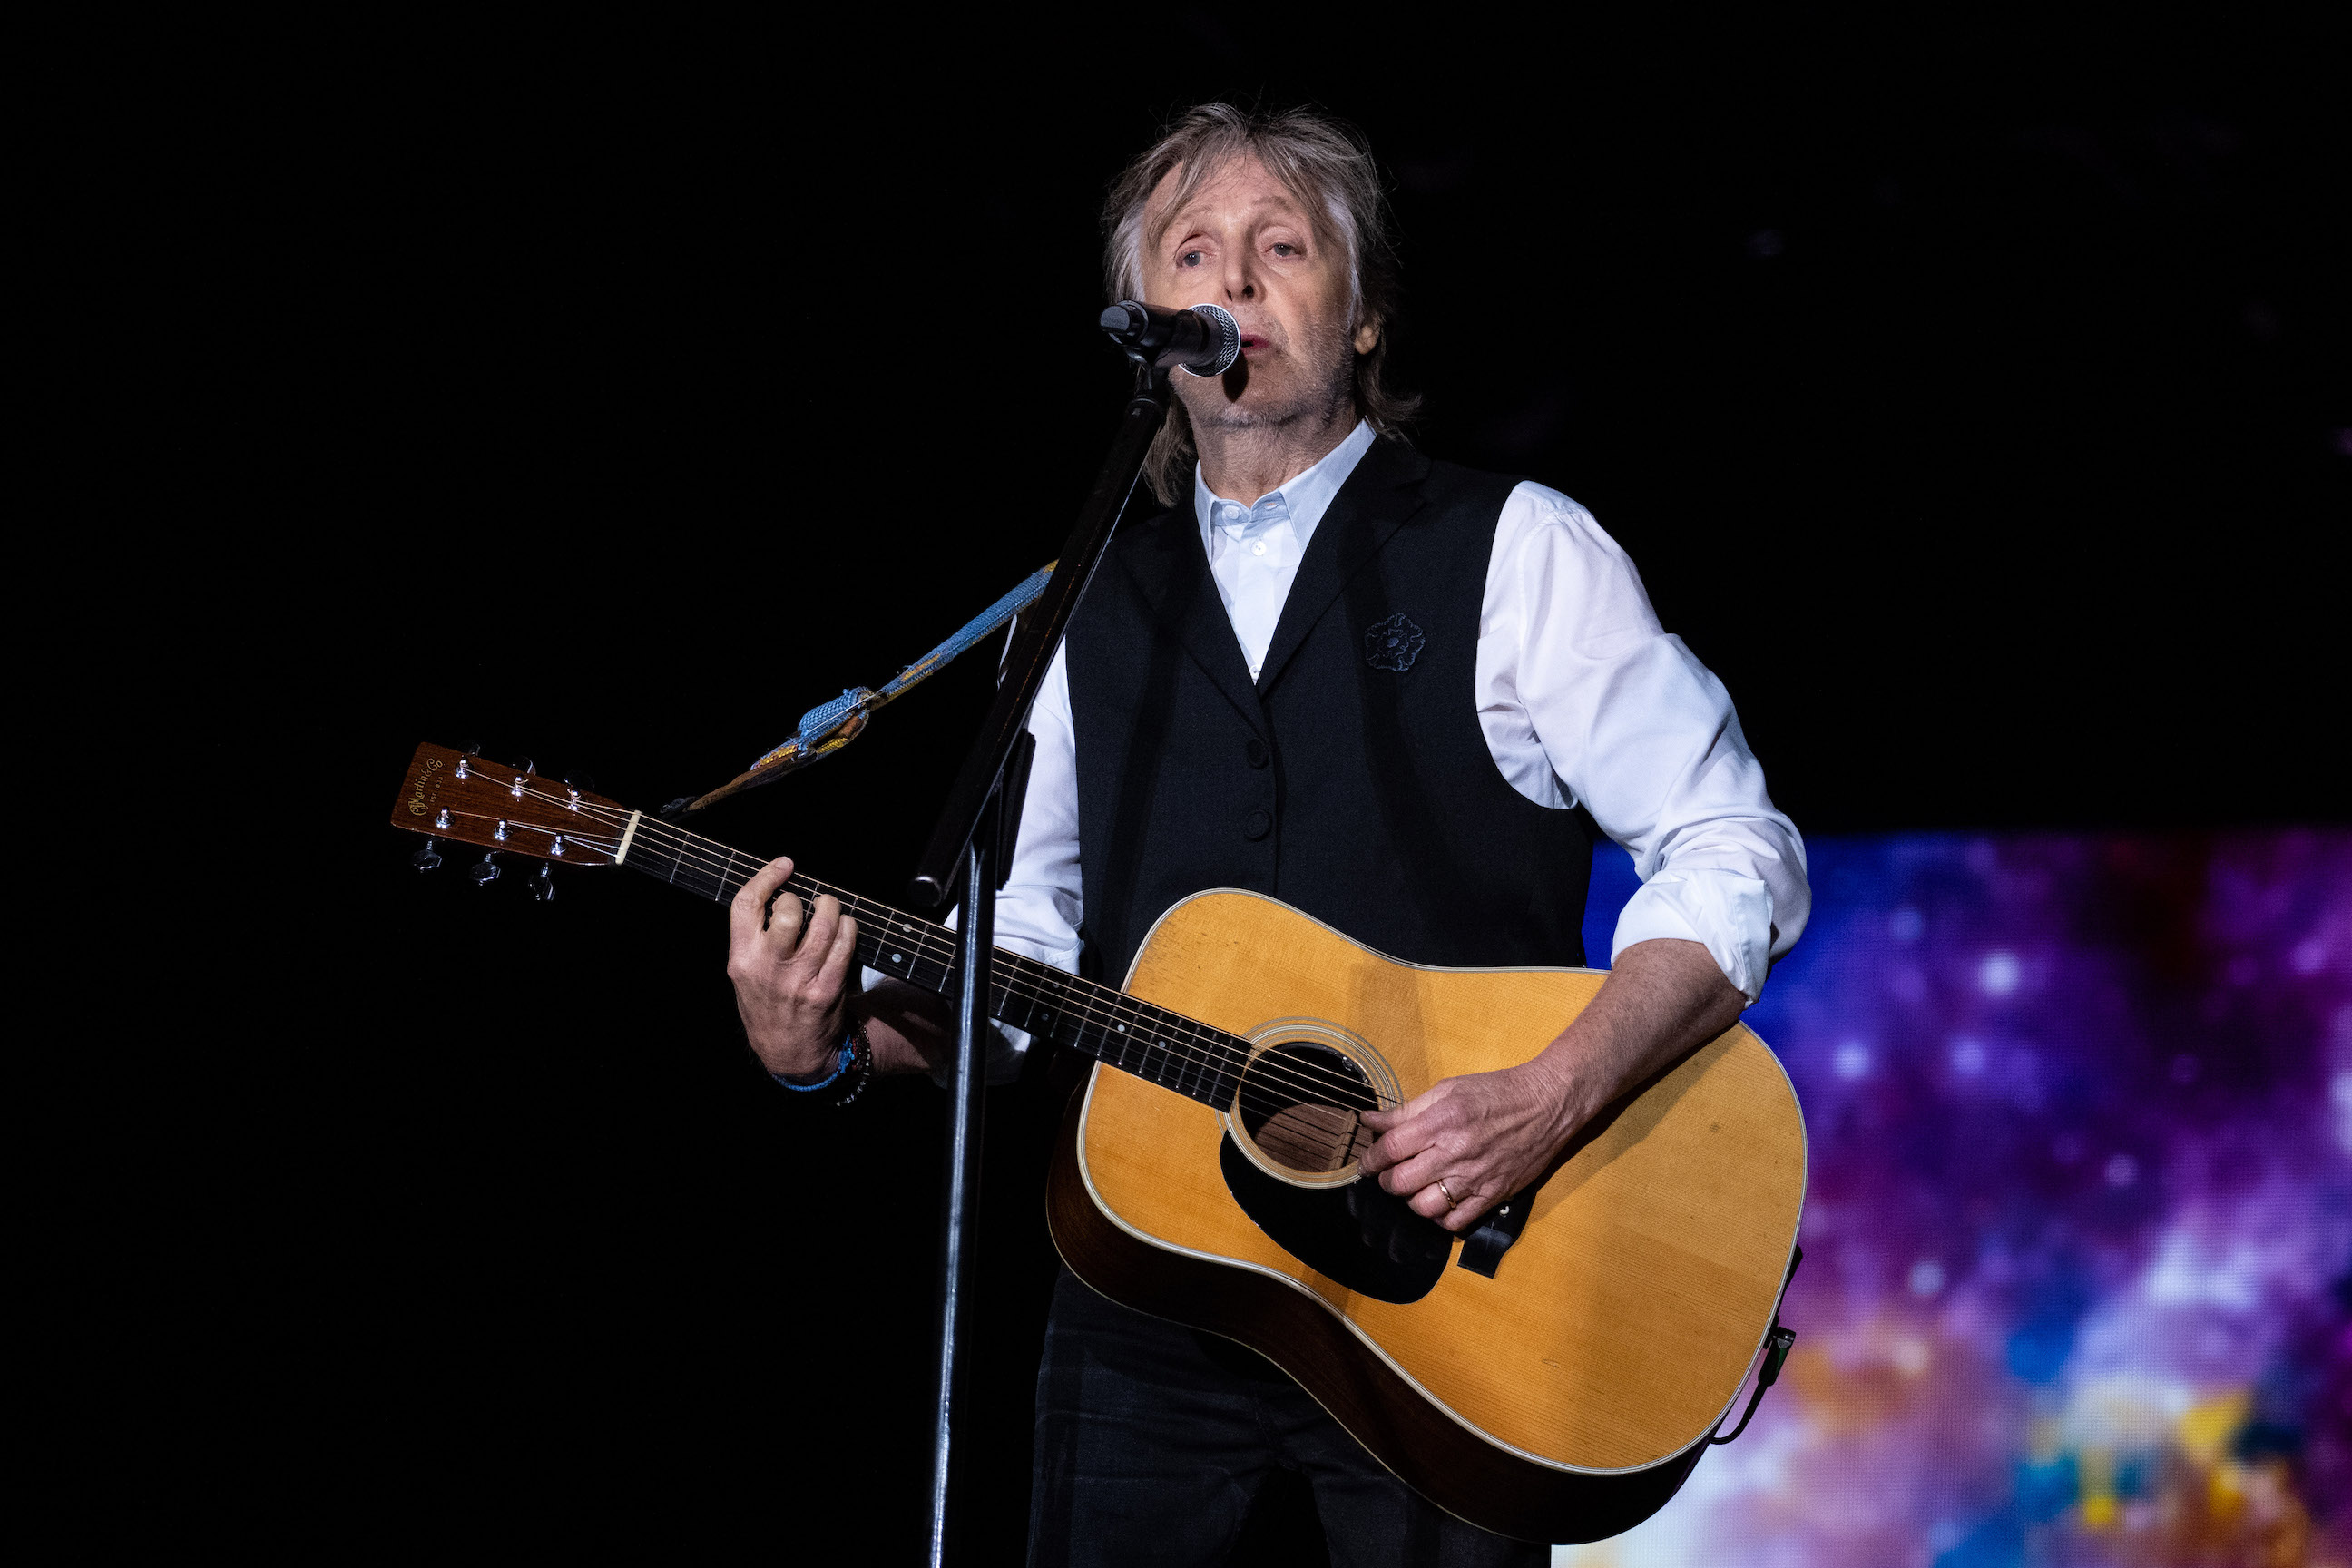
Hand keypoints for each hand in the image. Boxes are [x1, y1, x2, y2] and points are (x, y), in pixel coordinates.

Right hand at [727, 856, 859, 1079]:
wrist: (788, 1051)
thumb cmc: (765, 1004)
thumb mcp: (742, 974)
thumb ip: (752, 937)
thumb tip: (775, 891)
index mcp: (742, 959)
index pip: (746, 905)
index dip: (766, 877)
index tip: (783, 866)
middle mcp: (769, 968)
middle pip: (788, 911)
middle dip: (801, 897)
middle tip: (806, 901)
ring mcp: (800, 979)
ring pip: (823, 925)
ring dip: (831, 907)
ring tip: (829, 907)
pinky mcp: (828, 989)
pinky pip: (845, 945)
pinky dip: (848, 928)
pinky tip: (844, 927)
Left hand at [1357, 1059, 1578, 1233]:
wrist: (1547, 1104)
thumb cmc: (1497, 1092)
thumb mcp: (1448, 1090)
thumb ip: (1406, 1110)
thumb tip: (1370, 1121)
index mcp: (1441, 1122)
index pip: (1390, 1149)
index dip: (1371, 1159)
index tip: (1367, 1162)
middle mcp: (1455, 1153)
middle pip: (1401, 1182)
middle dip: (1386, 1180)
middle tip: (1389, 1174)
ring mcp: (1475, 1178)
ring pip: (1424, 1207)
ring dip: (1411, 1200)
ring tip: (1415, 1187)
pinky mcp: (1493, 1195)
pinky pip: (1456, 1222)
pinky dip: (1440, 1218)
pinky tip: (1440, 1202)